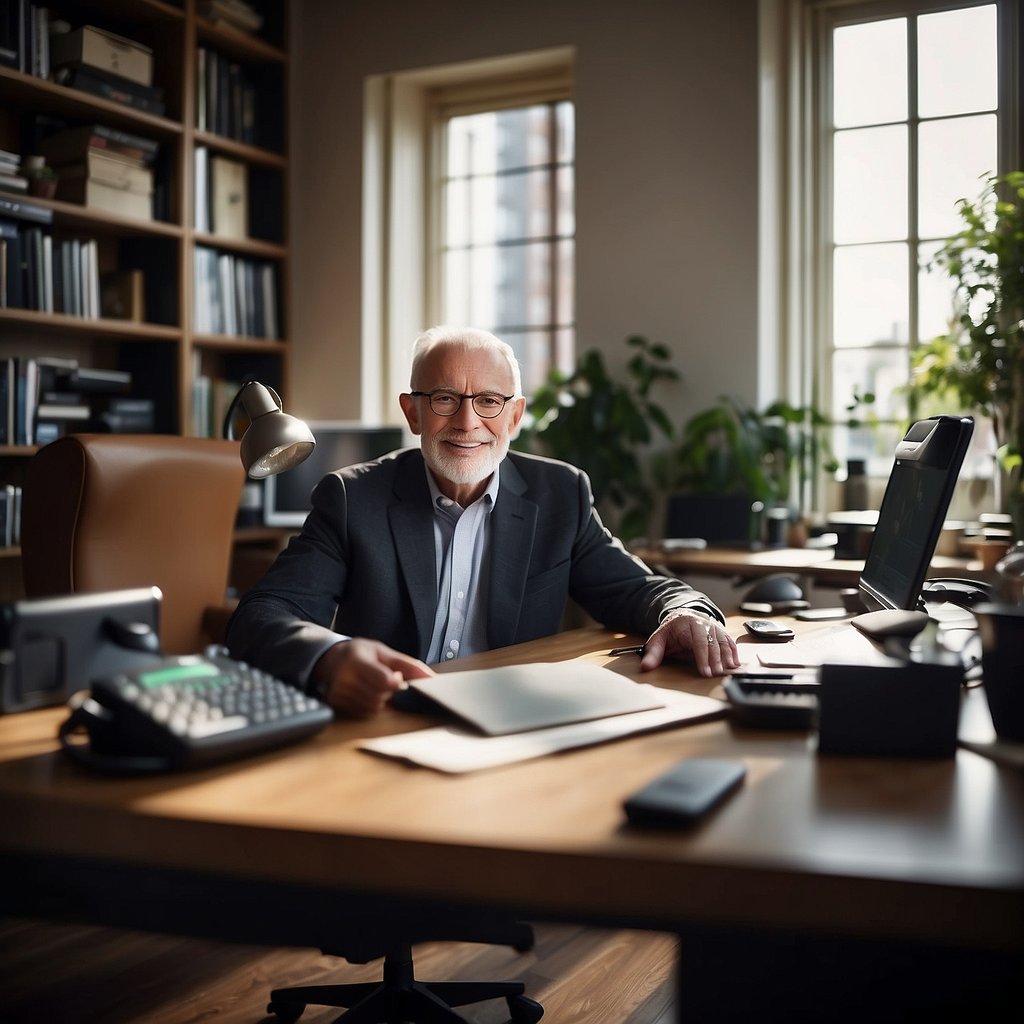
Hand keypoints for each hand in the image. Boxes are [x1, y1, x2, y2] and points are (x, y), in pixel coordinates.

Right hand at [312, 638, 434, 716]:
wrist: (329, 659)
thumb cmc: (361, 654)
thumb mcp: (384, 652)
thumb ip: (409, 665)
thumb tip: (433, 679)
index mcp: (357, 661)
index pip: (384, 681)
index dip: (395, 682)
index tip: (395, 677)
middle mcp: (344, 678)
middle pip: (380, 697)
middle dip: (388, 691)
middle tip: (382, 679)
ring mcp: (338, 692)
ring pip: (373, 707)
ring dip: (380, 700)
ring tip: (372, 686)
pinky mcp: (335, 704)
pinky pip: (363, 713)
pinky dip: (370, 706)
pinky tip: (364, 693)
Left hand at [639, 611, 740, 677]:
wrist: (682, 617)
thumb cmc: (671, 631)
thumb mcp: (658, 640)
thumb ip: (653, 653)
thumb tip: (646, 667)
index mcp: (688, 624)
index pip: (698, 641)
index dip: (703, 658)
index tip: (705, 672)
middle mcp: (704, 623)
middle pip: (713, 642)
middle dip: (716, 659)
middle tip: (716, 674)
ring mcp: (714, 627)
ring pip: (724, 641)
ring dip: (728, 656)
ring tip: (729, 670)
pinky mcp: (721, 633)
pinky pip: (730, 641)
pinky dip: (734, 652)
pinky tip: (735, 664)